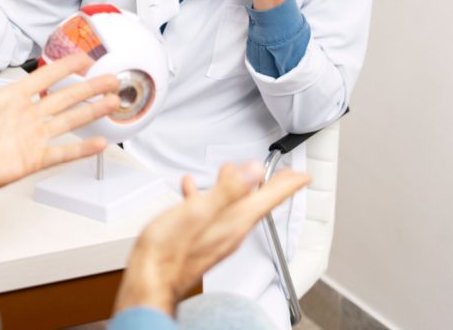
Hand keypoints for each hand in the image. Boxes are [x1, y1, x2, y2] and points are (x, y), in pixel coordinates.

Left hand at [0, 27, 120, 197]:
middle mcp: (26, 115)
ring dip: (92, 112)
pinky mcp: (32, 159)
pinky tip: (99, 142)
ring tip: (113, 103)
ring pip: (70, 121)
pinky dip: (82, 149)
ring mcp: (31, 138)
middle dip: (90, 87)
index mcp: (12, 96)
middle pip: (67, 97)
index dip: (67, 66)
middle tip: (112, 79)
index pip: (47, 76)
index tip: (86, 58)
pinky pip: (62, 152)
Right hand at [114, 162, 309, 315]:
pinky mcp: (201, 241)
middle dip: (269, 185)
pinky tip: (192, 191)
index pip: (269, 199)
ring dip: (237, 188)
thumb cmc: (168, 252)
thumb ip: (227, 190)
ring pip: (234, 207)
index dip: (287, 184)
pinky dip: (208, 198)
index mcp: (233, 222)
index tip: (303, 175)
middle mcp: (230, 232)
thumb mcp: (198, 212)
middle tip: (282, 174)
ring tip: (232, 171)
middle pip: (256, 203)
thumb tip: (253, 170)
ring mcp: (216, 238)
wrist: (149, 281)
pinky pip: (211, 214)